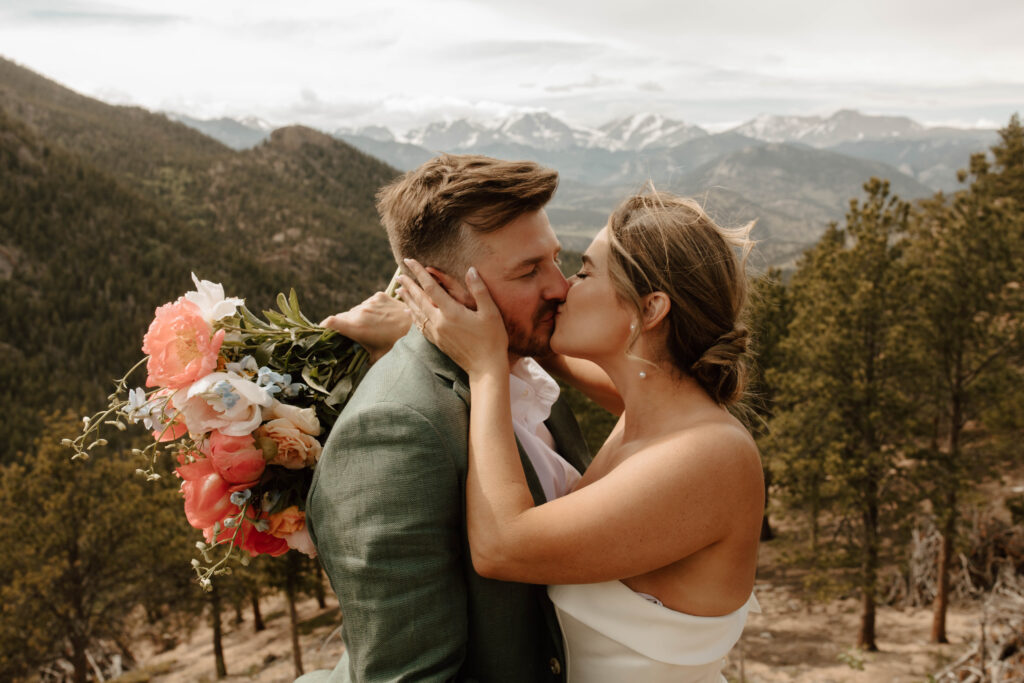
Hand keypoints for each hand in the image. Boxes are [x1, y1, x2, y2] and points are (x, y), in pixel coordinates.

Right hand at [320, 292, 410, 363]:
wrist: (417, 327)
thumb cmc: (396, 346)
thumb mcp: (376, 357)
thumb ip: (360, 359)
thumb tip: (350, 369)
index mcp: (356, 328)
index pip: (329, 322)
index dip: (323, 327)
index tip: (323, 332)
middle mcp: (360, 313)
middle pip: (343, 317)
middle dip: (345, 325)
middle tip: (354, 335)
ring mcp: (369, 302)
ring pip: (356, 310)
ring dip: (358, 317)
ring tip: (372, 327)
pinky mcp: (379, 296)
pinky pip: (367, 303)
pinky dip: (370, 310)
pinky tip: (381, 317)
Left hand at [399, 259, 508, 376]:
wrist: (486, 368)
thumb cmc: (492, 339)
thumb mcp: (490, 312)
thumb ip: (479, 290)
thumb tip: (471, 270)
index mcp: (451, 312)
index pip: (430, 288)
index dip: (419, 273)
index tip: (410, 261)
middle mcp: (439, 322)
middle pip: (419, 300)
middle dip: (409, 286)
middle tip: (399, 275)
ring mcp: (437, 334)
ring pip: (417, 313)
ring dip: (408, 300)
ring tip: (399, 291)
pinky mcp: (438, 342)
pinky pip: (421, 326)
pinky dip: (413, 316)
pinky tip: (410, 313)